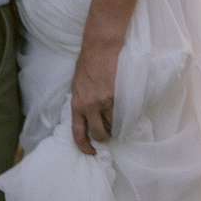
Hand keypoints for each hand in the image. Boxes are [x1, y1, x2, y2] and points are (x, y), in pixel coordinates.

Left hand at [69, 32, 120, 155]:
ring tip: (116, 118)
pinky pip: (122, 114)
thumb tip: (85, 116)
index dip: (84, 146)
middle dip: (104, 138)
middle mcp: (89, 106)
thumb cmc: (87, 63)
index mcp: (76, 104)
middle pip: (98, 134)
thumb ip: (80, 102)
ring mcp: (104, 102)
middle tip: (108, 134)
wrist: (100, 48)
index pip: (77, 133)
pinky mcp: (117, 97)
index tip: (91, 152)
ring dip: (115, 126)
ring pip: (112, 126)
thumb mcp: (77, 85)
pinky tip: (124, 109)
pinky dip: (124, 115)